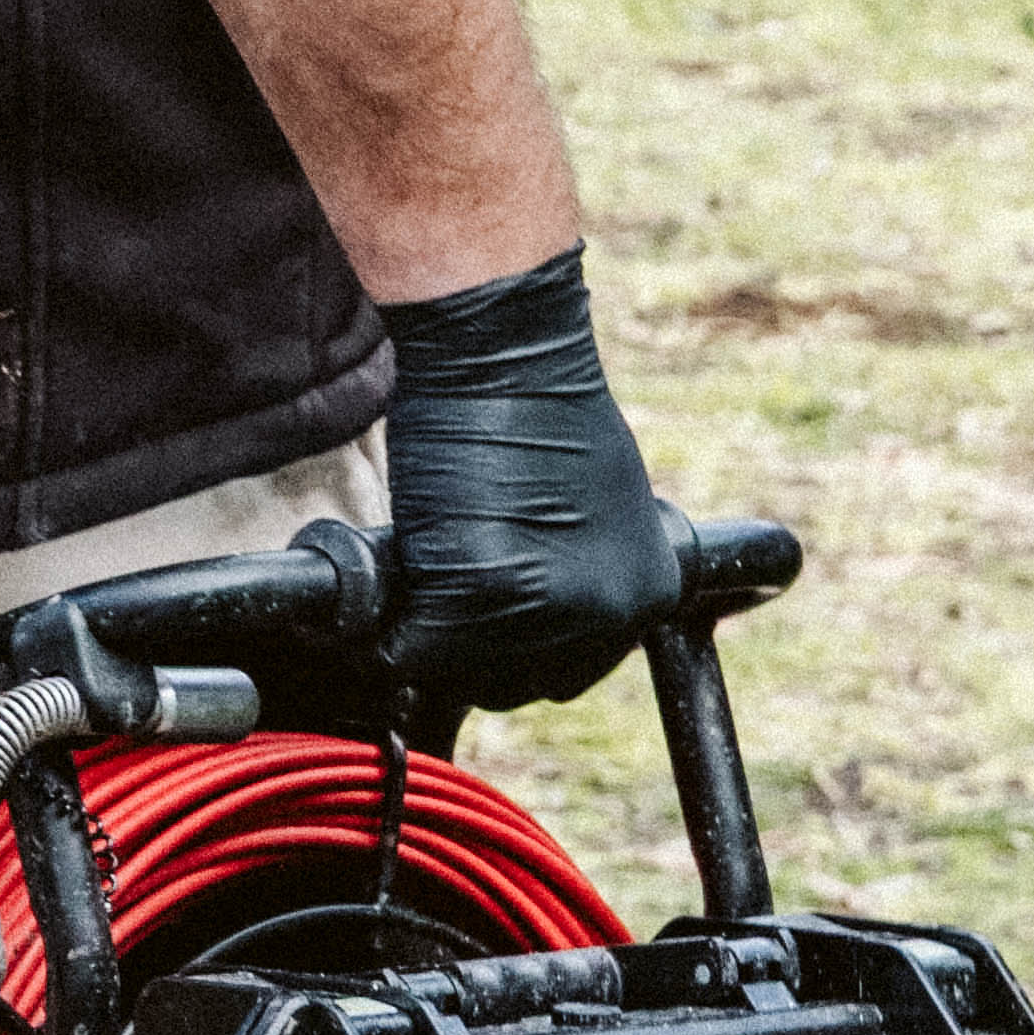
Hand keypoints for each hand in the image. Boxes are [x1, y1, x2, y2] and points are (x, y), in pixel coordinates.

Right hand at [374, 248, 682, 705]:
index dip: (513, 648)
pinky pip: (409, 643)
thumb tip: (522, 607)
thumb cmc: (533, 408)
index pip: (569, 670)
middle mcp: (608, 613)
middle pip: (515, 681)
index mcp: (647, 591)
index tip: (480, 621)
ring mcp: (545, 609)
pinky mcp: (477, 591)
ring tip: (419, 569)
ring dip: (424, 629)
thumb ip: (573, 568)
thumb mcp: (590, 505)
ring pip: (457, 667)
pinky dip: (386, 618)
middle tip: (440, 592)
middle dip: (467, 647)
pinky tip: (392, 569)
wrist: (503, 353)